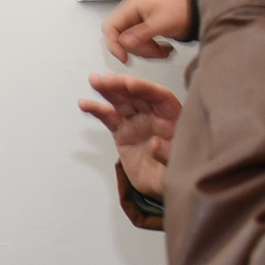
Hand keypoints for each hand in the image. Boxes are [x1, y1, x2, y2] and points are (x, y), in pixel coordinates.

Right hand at [77, 72, 182, 197]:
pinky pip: (109, 118)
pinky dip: (97, 110)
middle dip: (122, 85)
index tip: (132, 84)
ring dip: (108, 90)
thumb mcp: (179, 167)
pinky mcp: (123, 132)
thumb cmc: (175, 173)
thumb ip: (168, 154)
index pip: (161, 98)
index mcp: (173, 119)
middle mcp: (155, 116)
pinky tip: (84, 104)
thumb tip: (154, 143)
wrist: (161, 185)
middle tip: (107, 79)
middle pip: (138, 95)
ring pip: (122, 102)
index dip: (147, 89)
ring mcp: (137, 122)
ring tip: (95, 81)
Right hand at [102, 0, 192, 62]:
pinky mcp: (145, 28)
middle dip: (138, 49)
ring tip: (164, 51)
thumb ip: (142, 33)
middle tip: (155, 52)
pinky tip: (164, 49)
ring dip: (147, 51)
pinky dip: (151, 50)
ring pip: (131, 43)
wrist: (197, 6)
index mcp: (131, 6)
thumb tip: (125, 43)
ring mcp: (137, 21)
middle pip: (121, 38)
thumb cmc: (182, 7)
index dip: (114, 45)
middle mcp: (131, 12)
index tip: (125, 58)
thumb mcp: (162, 22)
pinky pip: (140, 43)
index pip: (110, 27)